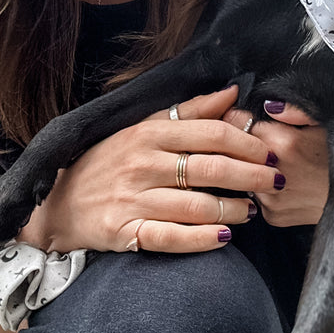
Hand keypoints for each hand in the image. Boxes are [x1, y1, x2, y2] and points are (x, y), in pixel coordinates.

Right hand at [17, 87, 282, 254]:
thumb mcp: (144, 127)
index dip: (248, 143)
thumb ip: (190, 110)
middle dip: (252, 176)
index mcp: (150, 132)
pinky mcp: (124, 232)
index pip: (211, 134)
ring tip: (253, 210)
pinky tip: (225, 237)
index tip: (270, 152)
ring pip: (197, 205)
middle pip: (211, 169)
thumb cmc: (109, 160)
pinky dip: (203, 239)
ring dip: (234, 209)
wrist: (58, 201)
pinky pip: (172, 238)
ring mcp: (133, 199)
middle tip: (276, 182)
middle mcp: (143, 163)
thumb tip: (232, 93)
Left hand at [225, 101, 328, 226]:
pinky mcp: (271, 216)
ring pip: (241, 171)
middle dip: (240, 138)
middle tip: (262, 135)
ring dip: (249, 163)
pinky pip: (254, 193)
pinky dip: (261, 185)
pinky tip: (284, 179)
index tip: (248, 114)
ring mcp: (269, 198)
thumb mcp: (326, 121)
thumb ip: (295, 109)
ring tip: (276, 159)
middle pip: (234, 146)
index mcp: (282, 142)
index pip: (234, 119)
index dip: (239, 114)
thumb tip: (267, 104)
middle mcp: (270, 172)